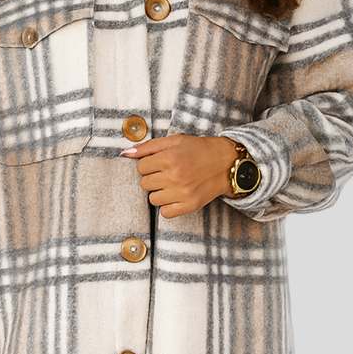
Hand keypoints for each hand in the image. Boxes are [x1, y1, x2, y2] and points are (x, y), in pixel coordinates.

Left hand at [122, 134, 236, 217]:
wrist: (227, 163)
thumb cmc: (199, 150)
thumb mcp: (174, 141)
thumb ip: (148, 147)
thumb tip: (125, 153)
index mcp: (170, 157)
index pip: (140, 168)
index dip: (148, 165)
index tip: (159, 163)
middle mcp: (176, 175)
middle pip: (144, 184)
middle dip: (153, 178)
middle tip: (167, 173)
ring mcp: (183, 193)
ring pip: (153, 199)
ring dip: (160, 192)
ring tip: (173, 184)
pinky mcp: (190, 205)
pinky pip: (165, 213)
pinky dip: (168, 206)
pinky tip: (177, 195)